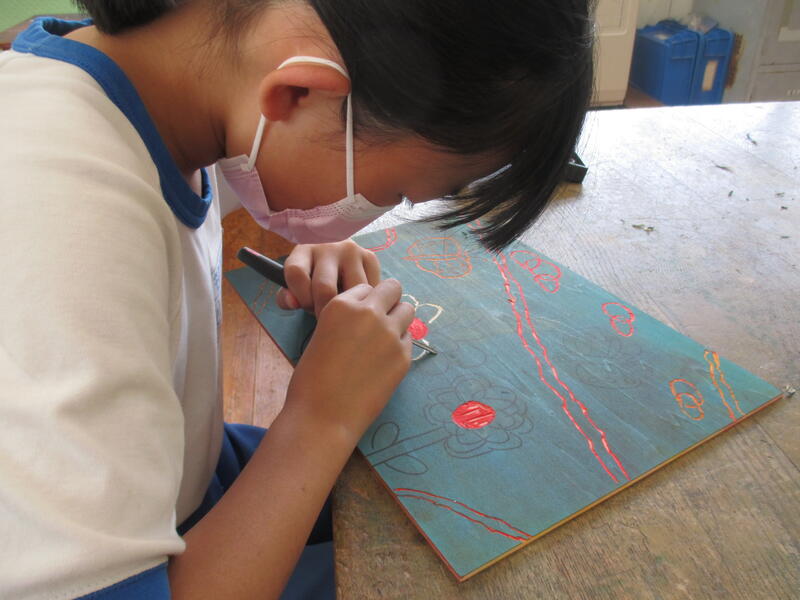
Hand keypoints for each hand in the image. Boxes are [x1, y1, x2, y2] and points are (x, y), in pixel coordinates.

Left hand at [276, 241, 380, 316]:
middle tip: (325, 313)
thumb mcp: (295, 285)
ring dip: (346, 307)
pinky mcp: (370, 257)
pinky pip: (368, 289)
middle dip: (323, 309)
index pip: (296, 273)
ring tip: (342, 307)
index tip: (305, 305)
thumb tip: (292, 303)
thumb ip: (286, 298)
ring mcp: (351, 250)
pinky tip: (356, 299)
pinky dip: (362, 300)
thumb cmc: (312, 278)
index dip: (300, 296)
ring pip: (350, 292)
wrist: (338, 256)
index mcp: (303, 250)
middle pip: (325, 288)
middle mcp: (328, 246)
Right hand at [285, 279, 414, 442]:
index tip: (359, 318)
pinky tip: (384, 362)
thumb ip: (346, 319)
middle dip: (387, 300)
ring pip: (407, 309)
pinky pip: (409, 338)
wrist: (323, 415)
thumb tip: (370, 313)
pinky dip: (400, 345)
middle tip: (379, 319)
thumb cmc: (312, 378)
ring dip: (398, 319)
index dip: (363, 302)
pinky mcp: (403, 356)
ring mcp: (390, 334)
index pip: (365, 287)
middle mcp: (369, 313)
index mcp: (342, 304)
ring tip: (384, 339)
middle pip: (393, 288)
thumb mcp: (322, 334)